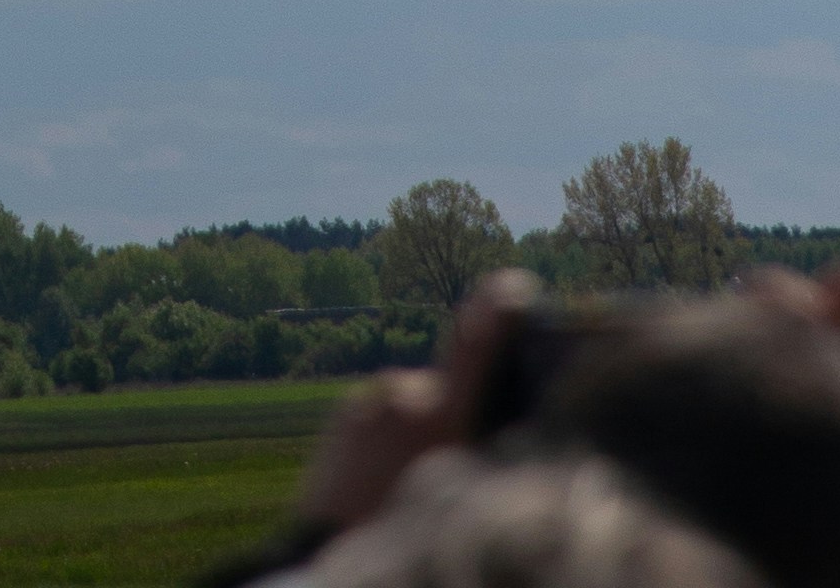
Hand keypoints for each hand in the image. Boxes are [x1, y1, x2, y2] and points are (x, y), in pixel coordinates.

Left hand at [285, 275, 537, 549]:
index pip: (475, 345)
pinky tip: (385, 481)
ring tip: (407, 488)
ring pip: (418, 408)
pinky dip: (395, 440)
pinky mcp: (348, 413)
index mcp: (440, 418)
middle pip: (449, 393)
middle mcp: (404, 398)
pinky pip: (388, 417)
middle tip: (446, 471)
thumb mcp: (456, 487)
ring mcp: (371, 402)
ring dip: (423, 435)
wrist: (323, 553)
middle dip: (457, 420)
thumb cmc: (403, 526)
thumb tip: (500, 416)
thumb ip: (473, 439)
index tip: (516, 285)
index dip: (497, 310)